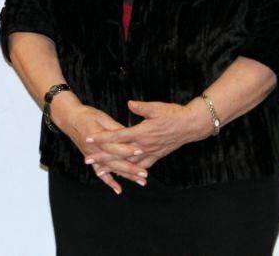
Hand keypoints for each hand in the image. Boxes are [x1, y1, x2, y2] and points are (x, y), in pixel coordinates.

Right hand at [52, 94, 146, 194]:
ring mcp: (92, 156)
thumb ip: (115, 127)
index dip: (127, 149)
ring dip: (126, 176)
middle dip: (130, 168)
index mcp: (97, 137)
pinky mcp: (91, 160)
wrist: (69, 119)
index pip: (113, 146)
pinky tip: (118, 190)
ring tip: (141, 181)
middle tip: (145, 173)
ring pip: (111, 169)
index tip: (141, 151)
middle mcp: (94, 149)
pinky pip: (100, 173)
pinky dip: (109, 182)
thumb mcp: (102, 117)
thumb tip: (130, 134)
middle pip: (114, 161)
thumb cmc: (87, 115)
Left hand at [86, 99, 213, 171]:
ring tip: (101, 171)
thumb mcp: (156, 107)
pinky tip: (125, 174)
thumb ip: (141, 107)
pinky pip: (142, 166)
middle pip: (119, 153)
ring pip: (129, 163)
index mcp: (141, 132)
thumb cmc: (173, 114)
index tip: (88, 139)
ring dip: (115, 167)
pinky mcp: (157, 155)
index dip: (102, 138)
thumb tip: (129, 104)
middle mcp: (144, 145)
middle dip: (102, 157)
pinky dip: (132, 171)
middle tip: (87, 160)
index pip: (117, 136)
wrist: (191, 125)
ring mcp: (151, 152)